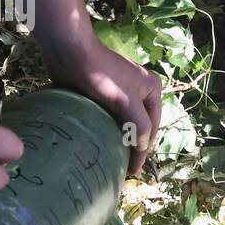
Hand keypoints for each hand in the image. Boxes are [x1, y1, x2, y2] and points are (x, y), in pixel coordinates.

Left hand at [45, 36, 162, 175]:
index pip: (152, 127)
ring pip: (123, 121)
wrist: (71, 52)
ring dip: (119, 138)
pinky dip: (107, 130)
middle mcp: (140, 90)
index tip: (133, 172)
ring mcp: (121, 91)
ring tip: (112, 160)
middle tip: (123, 168)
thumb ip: (139, 126)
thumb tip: (143, 148)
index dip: (143, 150)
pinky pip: (109, 116)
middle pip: (139, 124)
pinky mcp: (103, 93)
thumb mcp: (126, 101)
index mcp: (153, 89)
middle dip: (133, 145)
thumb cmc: (103, 75)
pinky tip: (100, 143)